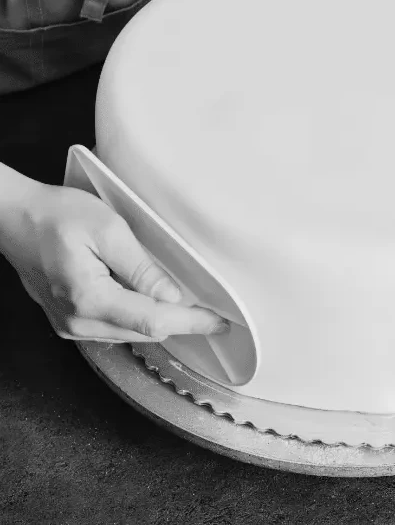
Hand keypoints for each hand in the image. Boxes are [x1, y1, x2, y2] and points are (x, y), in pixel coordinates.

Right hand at [0, 182, 229, 342]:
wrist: (13, 218)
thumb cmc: (55, 215)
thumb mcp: (108, 230)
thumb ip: (141, 267)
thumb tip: (171, 296)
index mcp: (89, 299)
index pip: (153, 321)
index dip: (191, 323)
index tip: (218, 323)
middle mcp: (77, 322)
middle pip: (144, 332)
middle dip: (181, 323)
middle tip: (211, 314)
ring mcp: (70, 325)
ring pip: (130, 333)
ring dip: (160, 321)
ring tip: (188, 307)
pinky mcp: (69, 321)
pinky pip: (114, 328)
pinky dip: (138, 318)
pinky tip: (153, 303)